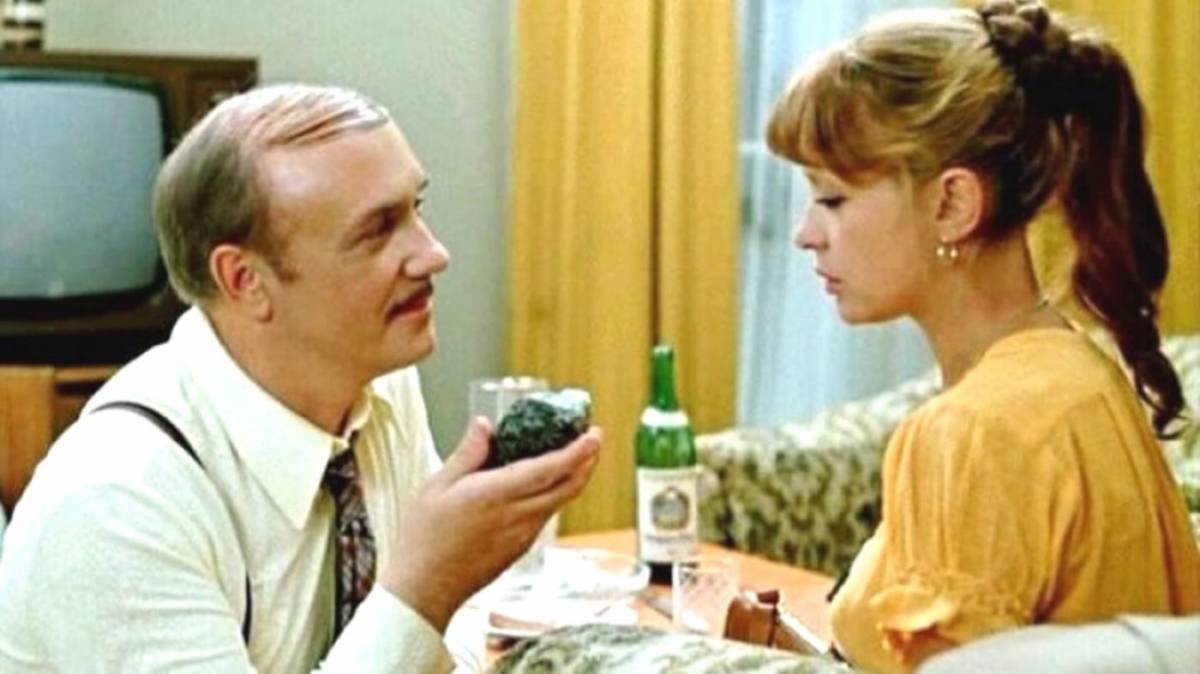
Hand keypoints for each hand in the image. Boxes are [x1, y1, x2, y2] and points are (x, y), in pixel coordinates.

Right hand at [381, 417, 601, 631]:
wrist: (424, 589)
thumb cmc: (424, 540)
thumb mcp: (436, 486)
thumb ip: (467, 454)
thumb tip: (484, 425)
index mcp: (496, 495)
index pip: (549, 470)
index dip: (577, 452)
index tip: (593, 436)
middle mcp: (516, 516)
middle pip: (568, 488)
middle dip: (587, 462)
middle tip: (592, 440)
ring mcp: (522, 536)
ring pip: (559, 503)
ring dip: (573, 479)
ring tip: (573, 458)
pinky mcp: (520, 549)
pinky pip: (545, 517)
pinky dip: (555, 496)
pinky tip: (544, 487)